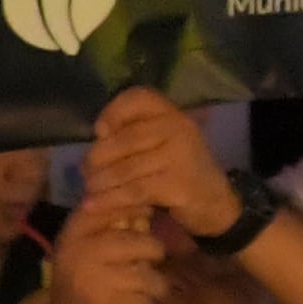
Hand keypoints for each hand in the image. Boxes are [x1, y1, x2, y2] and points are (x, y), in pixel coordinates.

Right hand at [34, 203, 171, 303]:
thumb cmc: (82, 289)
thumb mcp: (85, 253)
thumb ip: (110, 229)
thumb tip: (145, 203)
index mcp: (73, 236)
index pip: (113, 208)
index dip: (136, 209)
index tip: (145, 217)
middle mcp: (81, 255)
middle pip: (144, 244)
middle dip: (153, 257)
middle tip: (143, 268)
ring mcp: (96, 285)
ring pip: (151, 277)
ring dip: (152, 288)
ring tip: (138, 294)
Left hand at [81, 87, 239, 241]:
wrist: (217, 203)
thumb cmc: (180, 170)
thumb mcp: (163, 143)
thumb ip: (135, 134)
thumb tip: (97, 137)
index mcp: (173, 113)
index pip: (139, 98)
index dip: (114, 111)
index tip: (98, 131)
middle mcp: (179, 128)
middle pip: (126, 138)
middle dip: (98, 157)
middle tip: (85, 172)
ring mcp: (181, 156)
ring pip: (127, 168)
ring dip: (101, 181)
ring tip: (88, 189)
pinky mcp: (179, 184)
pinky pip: (135, 191)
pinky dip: (110, 200)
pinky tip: (93, 206)